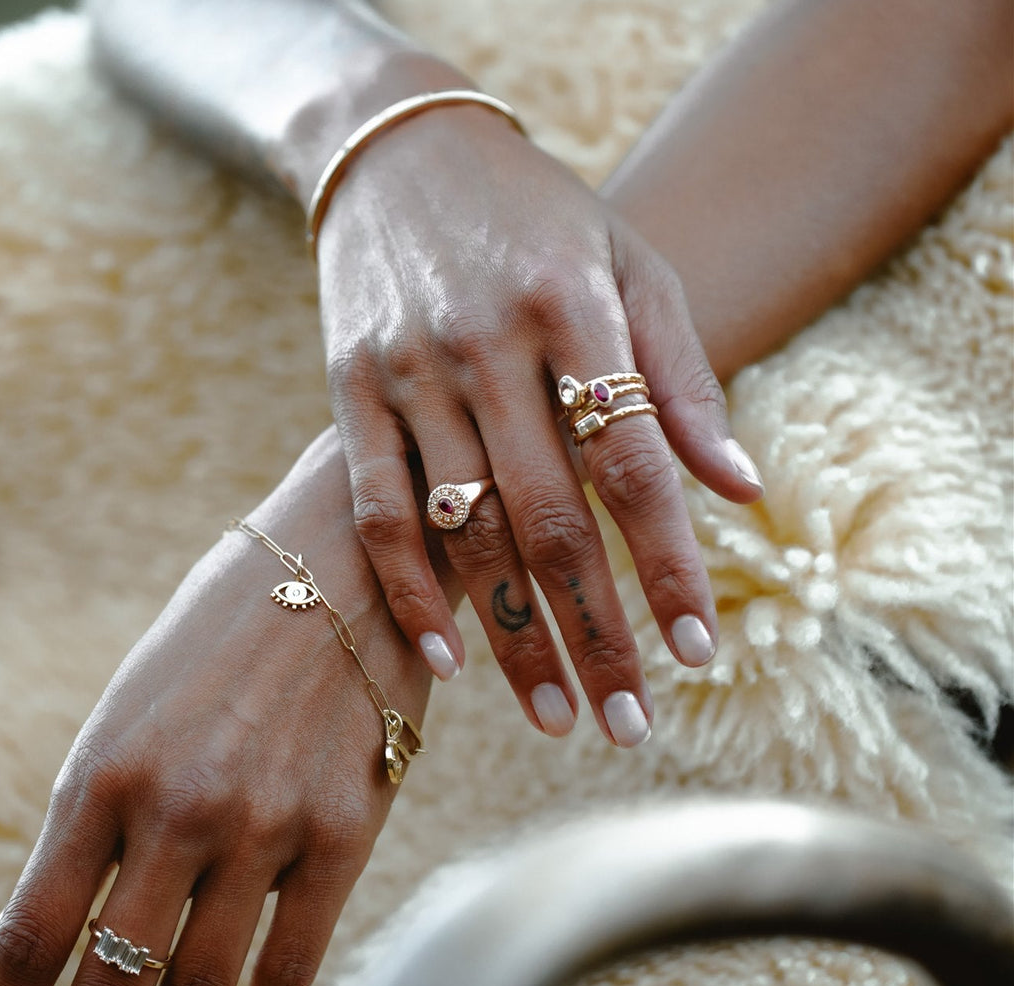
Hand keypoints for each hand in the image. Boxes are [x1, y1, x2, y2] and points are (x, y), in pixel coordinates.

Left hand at [0, 429, 435, 985]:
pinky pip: (291, 963)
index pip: (30, 941)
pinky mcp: (345, 828)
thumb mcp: (138, 701)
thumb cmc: (232, 626)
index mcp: (106, 768)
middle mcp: (179, 806)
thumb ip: (107, 808)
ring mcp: (267, 823)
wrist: (349, 558)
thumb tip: (85, 921)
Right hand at [317, 104, 764, 747]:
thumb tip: (741, 491)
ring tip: (557, 717)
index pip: (632, 462)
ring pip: (466, 531)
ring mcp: (409, 369)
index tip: (698, 652)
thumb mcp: (631, 267)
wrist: (401, 155)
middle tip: (630, 726)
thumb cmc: (537, 218)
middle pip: (551, 518)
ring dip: (513, 637)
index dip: (669, 563)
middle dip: (596, 633)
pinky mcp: (349, 389)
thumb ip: (681, 379)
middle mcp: (487, 343)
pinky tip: (447, 660)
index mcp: (572, 305)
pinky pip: (378, 509)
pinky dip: (410, 590)